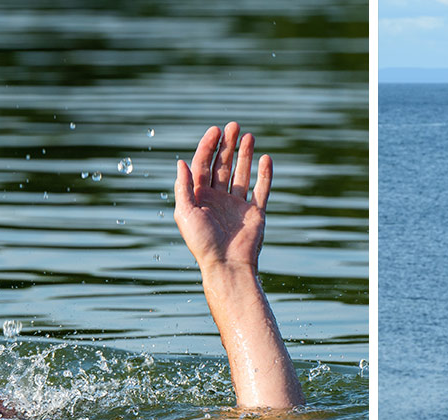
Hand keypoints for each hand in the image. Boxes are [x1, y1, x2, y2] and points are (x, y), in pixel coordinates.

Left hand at [174, 122, 272, 271]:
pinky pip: (262, 189)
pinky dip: (265, 174)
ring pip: (242, 173)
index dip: (209, 146)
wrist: (226, 265)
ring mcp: (238, 205)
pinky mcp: (255, 212)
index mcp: (200, 197)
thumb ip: (183, 187)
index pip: (204, 165)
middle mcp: (218, 198)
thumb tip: (182, 162)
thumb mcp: (185, 213)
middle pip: (223, 165)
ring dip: (245, 155)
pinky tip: (266, 159)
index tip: (216, 130)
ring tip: (250, 136)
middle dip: (228, 145)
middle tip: (234, 126)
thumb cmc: (202, 243)